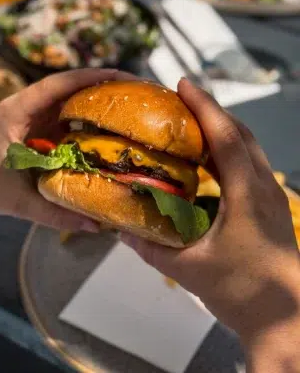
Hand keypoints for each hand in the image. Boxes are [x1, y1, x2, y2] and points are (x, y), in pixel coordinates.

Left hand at [0, 69, 131, 232]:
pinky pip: (67, 111)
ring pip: (69, 95)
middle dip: (102, 82)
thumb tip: (97, 226)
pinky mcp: (39, 123)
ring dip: (98, 94)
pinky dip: (89, 111)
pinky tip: (112, 120)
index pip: (54, 86)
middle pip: (67, 85)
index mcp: (15, 112)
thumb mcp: (20, 204)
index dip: (86, 78)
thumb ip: (55, 214)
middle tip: (138, 88)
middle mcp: (26, 106)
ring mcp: (33, 113)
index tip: (118, 76)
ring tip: (132, 99)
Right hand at [121, 78, 299, 345]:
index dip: (205, 107)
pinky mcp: (272, 206)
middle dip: (212, 110)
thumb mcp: (189, 270)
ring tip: (192, 122)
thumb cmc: (241, 290)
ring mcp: (272, 195)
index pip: (226, 137)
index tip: (183, 85)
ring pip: (250, 147)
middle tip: (181, 99)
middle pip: (241, 134)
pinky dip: (230, 149)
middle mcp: (264, 186)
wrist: (286, 318)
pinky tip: (210, 160)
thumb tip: (120, 230)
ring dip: (222, 128)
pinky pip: (251, 163)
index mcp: (247, 193)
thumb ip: (151, 248)